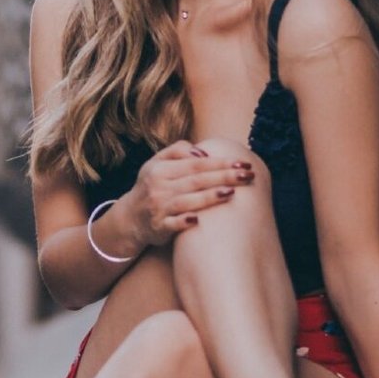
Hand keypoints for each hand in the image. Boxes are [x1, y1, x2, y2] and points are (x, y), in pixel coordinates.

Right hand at [123, 142, 254, 247]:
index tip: (242, 163)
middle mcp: (160, 187)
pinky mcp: (159, 227)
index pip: (196, 163)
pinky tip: (199, 221)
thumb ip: (178, 150)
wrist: (131, 217)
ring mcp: (159, 208)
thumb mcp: (157, 162)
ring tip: (231, 193)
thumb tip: (203, 152)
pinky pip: (173, 224)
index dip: (220, 162)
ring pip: (187, 201)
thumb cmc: (152, 185)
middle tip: (247, 175)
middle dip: (224, 176)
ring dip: (209, 197)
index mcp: (161, 169)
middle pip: (196, 180)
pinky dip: (184, 222)